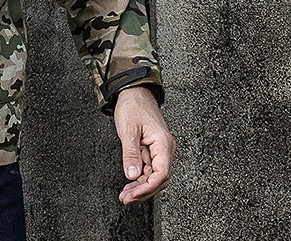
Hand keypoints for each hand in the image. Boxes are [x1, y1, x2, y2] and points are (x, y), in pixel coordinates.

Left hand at [113, 86, 175, 204]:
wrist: (134, 91)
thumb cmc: (133, 106)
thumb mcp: (128, 130)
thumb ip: (130, 153)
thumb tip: (131, 176)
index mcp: (163, 144)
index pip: (161, 174)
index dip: (147, 188)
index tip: (132, 194)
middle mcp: (165, 148)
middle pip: (159, 179)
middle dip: (142, 191)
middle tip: (125, 199)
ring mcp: (160, 149)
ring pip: (154, 175)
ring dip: (140, 186)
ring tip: (125, 195)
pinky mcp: (153, 149)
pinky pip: (149, 168)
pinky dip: (139, 177)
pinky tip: (130, 184)